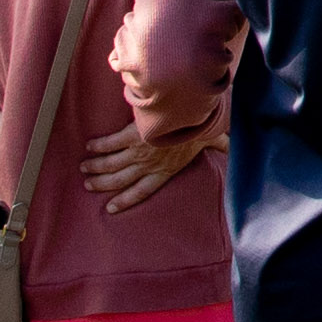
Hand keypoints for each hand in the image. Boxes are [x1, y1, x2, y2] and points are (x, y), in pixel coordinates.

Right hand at [81, 102, 224, 209]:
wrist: (190, 113)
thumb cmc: (203, 126)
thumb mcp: (214, 138)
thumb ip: (223, 146)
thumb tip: (236, 149)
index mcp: (166, 170)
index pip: (142, 191)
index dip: (126, 201)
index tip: (111, 208)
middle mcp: (149, 165)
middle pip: (121, 180)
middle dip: (103, 184)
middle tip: (89, 185)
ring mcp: (139, 152)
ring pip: (112, 165)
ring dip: (97, 168)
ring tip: (85, 169)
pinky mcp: (131, 136)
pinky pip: (111, 144)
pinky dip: (99, 146)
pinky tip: (90, 147)